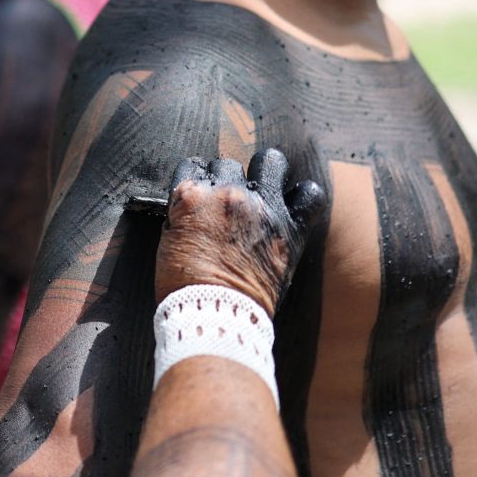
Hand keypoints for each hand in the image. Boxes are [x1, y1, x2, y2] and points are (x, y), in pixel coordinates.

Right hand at [155, 149, 326, 312]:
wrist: (214, 313)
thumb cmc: (184, 286)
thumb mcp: (168, 241)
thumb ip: (182, 214)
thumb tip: (191, 206)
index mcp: (191, 196)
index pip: (194, 166)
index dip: (199, 180)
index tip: (204, 192)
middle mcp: (226, 194)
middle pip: (228, 165)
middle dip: (228, 180)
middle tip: (229, 203)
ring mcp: (260, 207)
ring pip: (270, 162)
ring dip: (266, 172)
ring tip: (265, 188)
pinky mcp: (288, 227)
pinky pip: (308, 194)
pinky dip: (305, 196)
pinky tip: (298, 201)